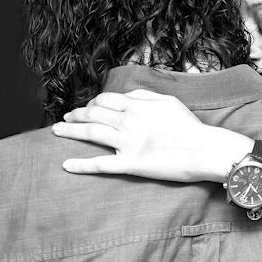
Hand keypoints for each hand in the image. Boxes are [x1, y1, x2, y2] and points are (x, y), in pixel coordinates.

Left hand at [52, 89, 224, 181]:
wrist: (203, 149)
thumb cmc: (189, 126)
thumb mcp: (169, 101)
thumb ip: (144, 96)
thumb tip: (126, 96)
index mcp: (137, 105)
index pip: (104, 99)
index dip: (91, 103)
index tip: (87, 108)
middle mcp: (128, 121)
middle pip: (93, 114)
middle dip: (76, 115)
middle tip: (66, 119)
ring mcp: (127, 143)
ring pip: (90, 134)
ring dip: (70, 132)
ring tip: (57, 131)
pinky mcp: (130, 164)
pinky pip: (100, 164)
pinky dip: (81, 165)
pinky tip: (66, 165)